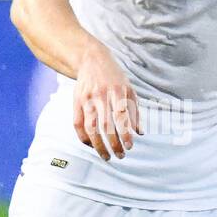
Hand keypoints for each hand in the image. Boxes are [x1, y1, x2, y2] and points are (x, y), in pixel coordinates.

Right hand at [73, 43, 141, 160]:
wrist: (91, 60)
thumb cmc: (114, 77)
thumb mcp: (129, 90)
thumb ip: (135, 111)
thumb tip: (140, 133)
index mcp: (117, 92)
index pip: (121, 116)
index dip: (125, 133)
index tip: (130, 146)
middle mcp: (101, 96)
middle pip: (106, 125)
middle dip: (114, 144)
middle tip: (120, 156)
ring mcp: (87, 100)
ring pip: (91, 128)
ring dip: (99, 146)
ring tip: (106, 157)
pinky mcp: (76, 102)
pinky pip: (78, 125)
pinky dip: (84, 138)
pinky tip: (93, 146)